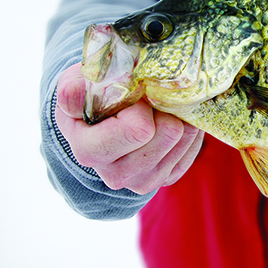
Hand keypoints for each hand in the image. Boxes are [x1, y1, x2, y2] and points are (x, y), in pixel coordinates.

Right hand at [54, 64, 203, 193]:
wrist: (98, 123)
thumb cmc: (89, 96)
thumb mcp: (76, 85)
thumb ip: (75, 88)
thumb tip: (74, 91)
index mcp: (89, 151)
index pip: (139, 129)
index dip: (142, 102)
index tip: (133, 91)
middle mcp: (115, 175)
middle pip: (169, 133)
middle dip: (164, 107)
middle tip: (151, 96)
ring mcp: (143, 181)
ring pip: (184, 137)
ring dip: (177, 115)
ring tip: (158, 106)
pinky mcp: (166, 179)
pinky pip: (193, 146)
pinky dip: (187, 127)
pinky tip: (168, 118)